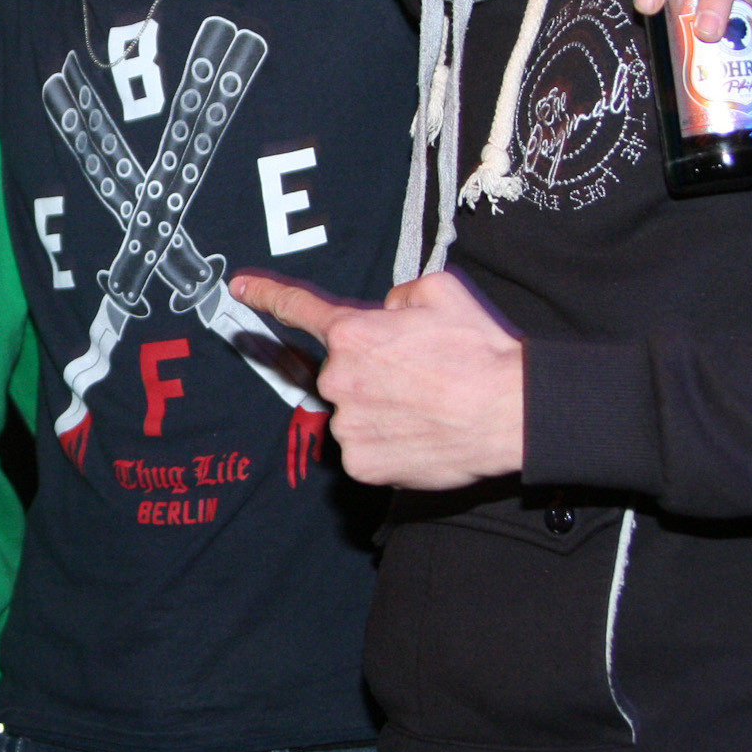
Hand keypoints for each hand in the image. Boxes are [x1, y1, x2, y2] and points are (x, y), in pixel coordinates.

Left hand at [229, 270, 523, 489]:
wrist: (513, 412)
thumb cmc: (481, 350)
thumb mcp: (440, 291)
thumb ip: (397, 298)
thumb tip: (385, 315)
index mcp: (352, 332)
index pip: (298, 308)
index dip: (266, 294)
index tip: (239, 286)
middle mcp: (340, 378)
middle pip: (343, 370)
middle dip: (373, 370)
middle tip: (421, 375)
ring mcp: (348, 425)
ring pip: (355, 411)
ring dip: (382, 408)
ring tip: (429, 406)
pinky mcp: (362, 464)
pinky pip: (366, 448)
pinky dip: (390, 443)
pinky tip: (422, 434)